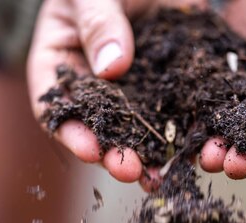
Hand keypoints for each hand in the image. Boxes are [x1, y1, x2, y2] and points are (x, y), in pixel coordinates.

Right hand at [28, 0, 204, 185]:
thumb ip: (98, 22)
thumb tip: (113, 68)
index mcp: (60, 62)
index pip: (55, 105)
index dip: (70, 132)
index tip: (91, 150)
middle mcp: (93, 84)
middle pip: (97, 127)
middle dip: (112, 153)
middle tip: (128, 171)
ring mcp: (131, 87)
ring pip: (135, 128)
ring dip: (146, 155)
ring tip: (158, 176)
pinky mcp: (165, 83)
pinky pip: (173, 111)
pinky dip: (181, 133)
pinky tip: (191, 150)